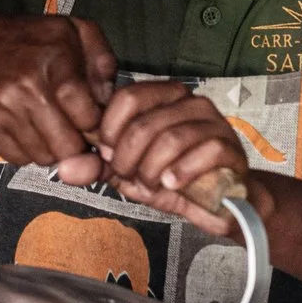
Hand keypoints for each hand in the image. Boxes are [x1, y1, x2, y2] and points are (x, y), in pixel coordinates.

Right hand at [0, 10, 117, 172]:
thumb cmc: (29, 37)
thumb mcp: (75, 32)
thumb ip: (103, 62)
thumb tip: (110, 101)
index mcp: (53, 65)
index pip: (88, 119)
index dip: (96, 126)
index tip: (92, 120)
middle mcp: (25, 89)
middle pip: (67, 147)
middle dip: (76, 143)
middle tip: (72, 128)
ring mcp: (1, 109)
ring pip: (43, 158)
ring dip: (52, 148)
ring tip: (48, 124)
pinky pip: (17, 158)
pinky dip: (28, 150)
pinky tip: (28, 127)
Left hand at [96, 81, 256, 235]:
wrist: (219, 205)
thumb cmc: (174, 181)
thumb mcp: (131, 172)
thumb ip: (102, 165)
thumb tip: (70, 167)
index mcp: (164, 98)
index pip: (128, 97)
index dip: (110, 131)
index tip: (110, 156)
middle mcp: (190, 102)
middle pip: (144, 124)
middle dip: (128, 159)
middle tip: (132, 177)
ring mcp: (214, 122)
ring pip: (171, 139)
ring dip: (152, 170)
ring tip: (153, 184)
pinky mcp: (232, 147)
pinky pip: (204, 152)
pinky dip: (182, 172)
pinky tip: (174, 184)